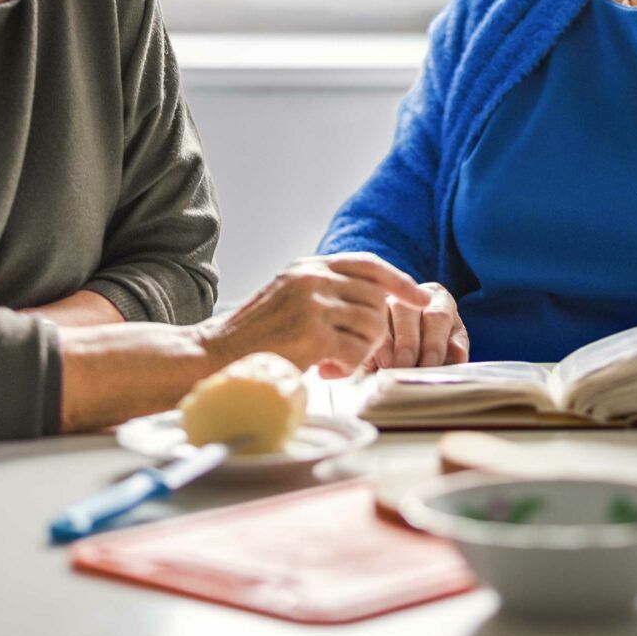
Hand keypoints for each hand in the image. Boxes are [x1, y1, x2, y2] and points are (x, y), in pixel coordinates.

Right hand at [200, 253, 430, 378]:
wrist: (214, 355)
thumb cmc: (255, 336)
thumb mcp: (290, 298)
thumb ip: (325, 291)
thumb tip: (375, 300)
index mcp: (309, 267)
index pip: (369, 265)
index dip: (400, 281)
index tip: (422, 298)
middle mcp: (312, 278)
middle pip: (376, 300)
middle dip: (373, 332)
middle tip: (347, 351)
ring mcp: (312, 303)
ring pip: (371, 326)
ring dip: (359, 352)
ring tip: (330, 361)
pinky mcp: (312, 333)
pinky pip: (355, 352)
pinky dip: (346, 368)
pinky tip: (323, 370)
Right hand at [364, 282, 467, 370]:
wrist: (415, 349)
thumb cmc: (437, 347)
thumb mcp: (451, 346)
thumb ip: (455, 350)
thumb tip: (458, 353)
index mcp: (438, 299)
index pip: (438, 316)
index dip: (434, 342)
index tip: (430, 364)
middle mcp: (410, 295)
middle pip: (406, 311)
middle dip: (407, 342)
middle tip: (406, 366)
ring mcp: (385, 302)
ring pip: (382, 315)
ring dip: (385, 344)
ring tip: (388, 367)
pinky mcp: (365, 313)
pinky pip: (363, 325)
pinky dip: (368, 346)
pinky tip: (371, 364)